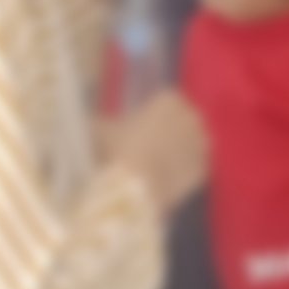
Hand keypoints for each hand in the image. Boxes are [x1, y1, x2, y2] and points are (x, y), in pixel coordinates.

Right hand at [100, 90, 208, 211]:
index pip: (166, 104)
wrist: (136, 188)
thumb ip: (96, 123)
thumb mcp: (100, 131)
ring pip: (191, 145)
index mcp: (169, 100)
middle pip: (182, 123)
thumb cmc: (119, 151)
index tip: (141, 132)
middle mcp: (191, 117)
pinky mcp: (204, 170)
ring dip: (180, 153)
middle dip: (170, 134)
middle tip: (149, 151)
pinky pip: (195, 169)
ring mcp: (201, 144)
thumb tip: (85, 121)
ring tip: (158, 167)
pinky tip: (167, 182)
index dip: (154, 118)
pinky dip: (185, 175)